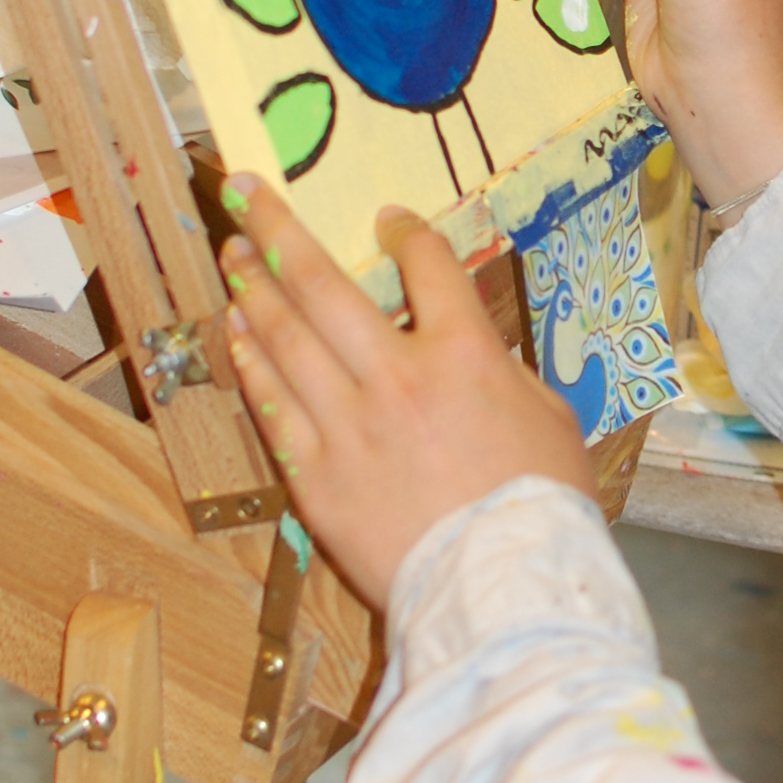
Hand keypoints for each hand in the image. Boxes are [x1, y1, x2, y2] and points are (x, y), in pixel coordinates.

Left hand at [218, 176, 591, 610]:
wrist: (501, 591)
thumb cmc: (540, 506)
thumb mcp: (548, 416)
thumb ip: (501, 369)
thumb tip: (471, 346)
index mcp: (464, 354)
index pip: (427, 266)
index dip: (406, 232)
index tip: (388, 218)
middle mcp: (396, 376)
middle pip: (323, 285)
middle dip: (280, 229)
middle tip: (246, 191)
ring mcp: (348, 426)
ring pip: (286, 338)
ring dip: (254, 287)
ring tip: (234, 250)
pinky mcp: (316, 476)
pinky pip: (273, 406)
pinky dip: (252, 362)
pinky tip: (237, 329)